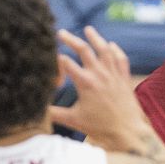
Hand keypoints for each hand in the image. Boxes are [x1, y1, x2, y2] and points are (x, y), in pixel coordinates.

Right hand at [50, 26, 148, 151]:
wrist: (128, 133)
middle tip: (61, 33)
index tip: (52, 68)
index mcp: (85, 82)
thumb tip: (36, 111)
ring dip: (95, 38)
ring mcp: (113, 75)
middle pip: (83, 49)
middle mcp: (100, 74)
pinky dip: (115, 50)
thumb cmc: (100, 128)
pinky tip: (111, 45)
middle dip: (71, 39)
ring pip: (104, 49)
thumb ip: (53, 114)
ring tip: (88, 29)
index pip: (66, 62)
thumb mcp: (74, 120)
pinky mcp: (124, 79)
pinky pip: (120, 59)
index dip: (56, 62)